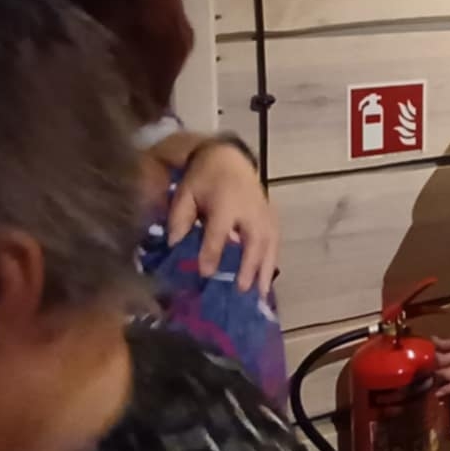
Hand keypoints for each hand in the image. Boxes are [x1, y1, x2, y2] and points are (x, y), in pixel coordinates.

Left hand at [168, 139, 279, 296]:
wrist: (228, 157)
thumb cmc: (203, 177)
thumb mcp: (185, 193)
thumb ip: (179, 218)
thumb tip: (174, 245)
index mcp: (225, 203)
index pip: (219, 232)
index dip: (212, 253)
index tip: (206, 274)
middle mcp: (248, 210)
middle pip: (252, 241)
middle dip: (248, 266)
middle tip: (241, 289)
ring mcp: (263, 213)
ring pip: (269, 243)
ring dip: (265, 268)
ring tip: (261, 293)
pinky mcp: (271, 216)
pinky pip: (275, 241)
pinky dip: (272, 260)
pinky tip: (266, 279)